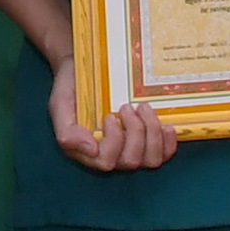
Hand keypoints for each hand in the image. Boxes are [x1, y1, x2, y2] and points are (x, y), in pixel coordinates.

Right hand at [45, 48, 178, 171]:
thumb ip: (67, 131)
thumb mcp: (60, 105)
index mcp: (88, 151)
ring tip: (144, 109)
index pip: (106, 162)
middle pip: (131, 161)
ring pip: (151, 160)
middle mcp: (111, 155)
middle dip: (134, 132)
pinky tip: (166, 125)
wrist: (85, 67)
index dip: (113, 141)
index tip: (109, 115)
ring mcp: (132, 149)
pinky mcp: (148, 140)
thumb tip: (91, 149)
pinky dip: (169, 142)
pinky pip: (165, 153)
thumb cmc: (72, 87)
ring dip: (151, 133)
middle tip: (128, 107)